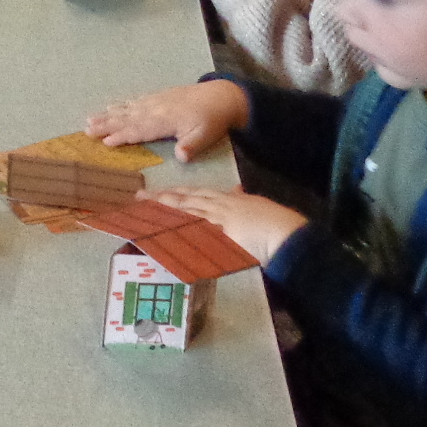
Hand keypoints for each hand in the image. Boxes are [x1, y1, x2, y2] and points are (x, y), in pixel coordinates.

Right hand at [86, 81, 247, 159]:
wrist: (222, 96)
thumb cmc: (212, 120)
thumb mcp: (206, 135)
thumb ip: (191, 145)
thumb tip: (180, 156)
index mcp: (165, 121)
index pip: (140, 130)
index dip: (122, 136)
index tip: (105, 141)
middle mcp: (156, 110)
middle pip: (127, 118)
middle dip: (106, 124)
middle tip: (86, 129)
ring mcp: (156, 101)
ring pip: (127, 109)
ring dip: (108, 114)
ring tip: (90, 118)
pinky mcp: (158, 97)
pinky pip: (135, 101)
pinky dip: (122, 104)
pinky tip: (112, 106)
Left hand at [151, 186, 308, 265]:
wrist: (287, 236)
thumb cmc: (278, 223)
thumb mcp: (259, 205)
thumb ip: (244, 199)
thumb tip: (236, 190)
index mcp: (229, 200)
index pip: (197, 194)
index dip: (177, 193)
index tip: (161, 193)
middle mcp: (220, 206)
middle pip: (185, 200)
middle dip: (161, 198)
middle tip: (139, 196)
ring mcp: (218, 220)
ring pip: (184, 212)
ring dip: (163, 209)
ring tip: (143, 207)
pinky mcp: (217, 235)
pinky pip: (191, 231)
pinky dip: (175, 230)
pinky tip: (159, 231)